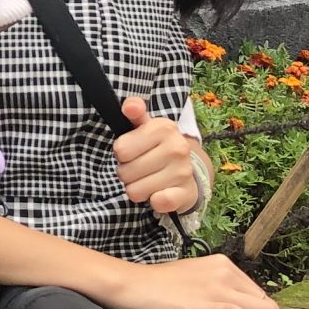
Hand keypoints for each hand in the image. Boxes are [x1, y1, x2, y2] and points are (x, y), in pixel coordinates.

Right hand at [105, 253, 284, 308]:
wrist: (131, 287)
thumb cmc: (155, 288)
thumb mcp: (192, 283)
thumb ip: (212, 292)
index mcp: (222, 265)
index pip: (257, 292)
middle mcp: (225, 272)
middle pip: (265, 301)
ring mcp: (218, 287)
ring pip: (261, 308)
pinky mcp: (208, 303)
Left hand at [114, 96, 201, 215]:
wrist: (187, 168)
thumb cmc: (157, 146)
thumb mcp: (146, 126)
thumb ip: (135, 112)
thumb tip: (129, 106)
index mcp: (164, 127)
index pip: (120, 149)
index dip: (122, 153)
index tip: (133, 151)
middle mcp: (177, 147)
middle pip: (125, 172)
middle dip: (127, 173)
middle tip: (140, 168)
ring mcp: (183, 171)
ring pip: (135, 191)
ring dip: (137, 188)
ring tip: (148, 179)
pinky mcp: (186, 193)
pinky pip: (159, 202)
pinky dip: (154, 201)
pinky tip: (158, 193)